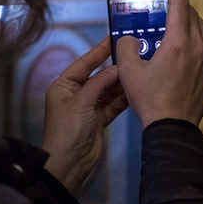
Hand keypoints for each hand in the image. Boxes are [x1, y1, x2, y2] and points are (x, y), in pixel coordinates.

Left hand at [40, 39, 128, 194]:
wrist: (69, 165)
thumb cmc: (69, 130)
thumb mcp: (81, 102)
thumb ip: (99, 83)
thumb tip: (116, 68)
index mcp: (64, 86)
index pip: (84, 64)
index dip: (99, 51)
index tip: (114, 38)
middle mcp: (76, 94)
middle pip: (98, 76)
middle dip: (114, 69)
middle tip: (134, 55)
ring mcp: (88, 107)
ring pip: (107, 90)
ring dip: (120, 84)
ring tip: (139, 72)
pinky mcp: (99, 120)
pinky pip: (113, 104)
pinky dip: (122, 99)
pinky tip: (135, 90)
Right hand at [116, 0, 202, 127]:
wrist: (172, 127)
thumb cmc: (149, 100)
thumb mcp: (128, 71)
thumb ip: (127, 47)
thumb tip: (129, 37)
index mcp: (178, 43)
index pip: (179, 3)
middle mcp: (198, 47)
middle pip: (191, 14)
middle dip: (179, 5)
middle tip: (165, 5)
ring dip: (191, 21)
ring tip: (177, 26)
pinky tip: (197, 42)